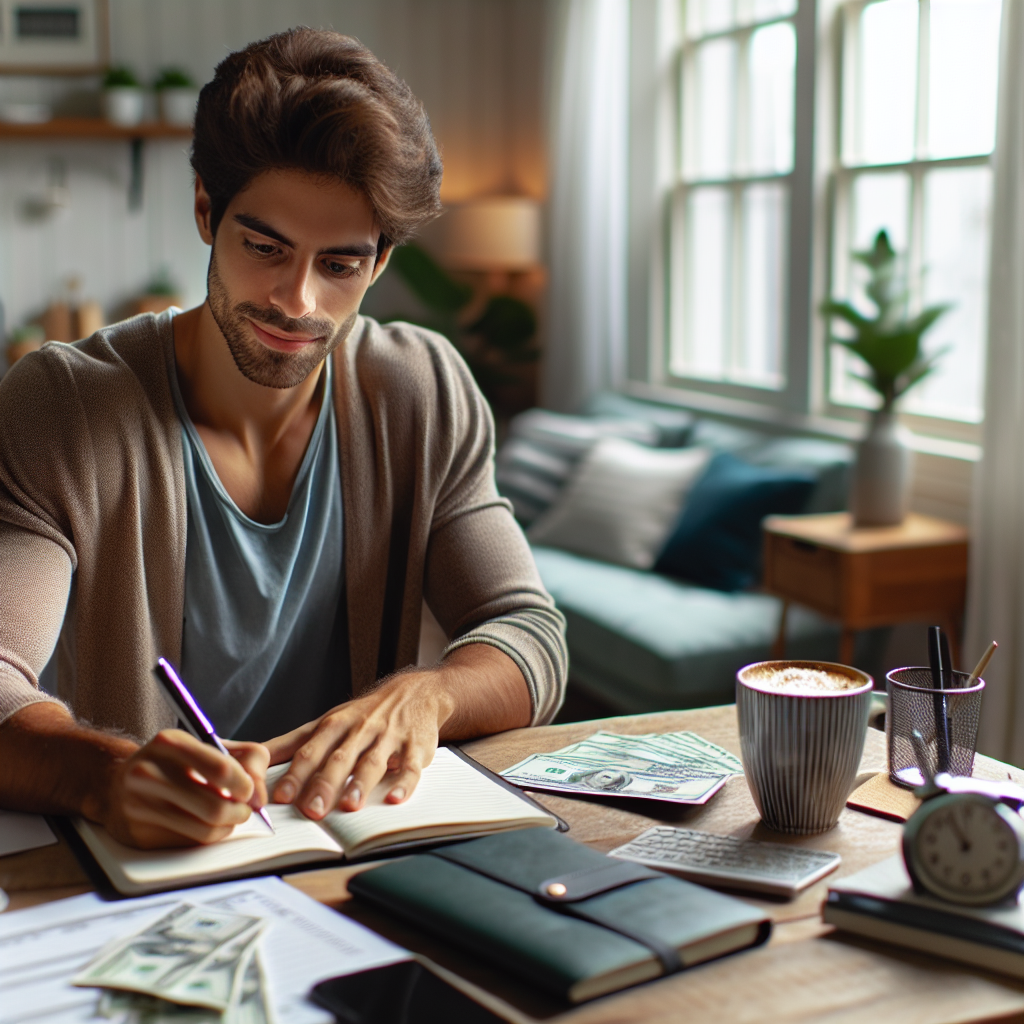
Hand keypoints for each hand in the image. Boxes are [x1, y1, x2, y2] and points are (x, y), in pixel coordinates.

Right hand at [100, 729, 269, 848]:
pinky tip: (207, 826)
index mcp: (169, 743)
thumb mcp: (207, 746)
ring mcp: (138, 806)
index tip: (250, 791)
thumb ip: (247, 758)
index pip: (221, 768)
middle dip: (241, 812)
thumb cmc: (174, 763)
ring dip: (228, 827)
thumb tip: (259, 795)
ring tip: (230, 817)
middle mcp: (148, 773)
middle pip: (215, 806)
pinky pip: (188, 844)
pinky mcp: (137, 834)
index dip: (246, 784)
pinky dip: (207, 837)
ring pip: (204, 830)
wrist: (116, 783)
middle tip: (244, 810)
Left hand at [265, 669, 453, 818]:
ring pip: (373, 761)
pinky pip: (411, 766)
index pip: (311, 749)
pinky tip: (395, 798)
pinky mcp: (415, 747)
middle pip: (339, 758)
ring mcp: (388, 737)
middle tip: (312, 810)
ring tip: (350, 806)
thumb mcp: (325, 722)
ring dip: (361, 783)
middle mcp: (360, 730)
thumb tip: (244, 755)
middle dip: (325, 783)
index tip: (281, 796)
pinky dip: (404, 782)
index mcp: (334, 725)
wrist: (415, 692)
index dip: (296, 773)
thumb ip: (289, 743)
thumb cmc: (362, 714)